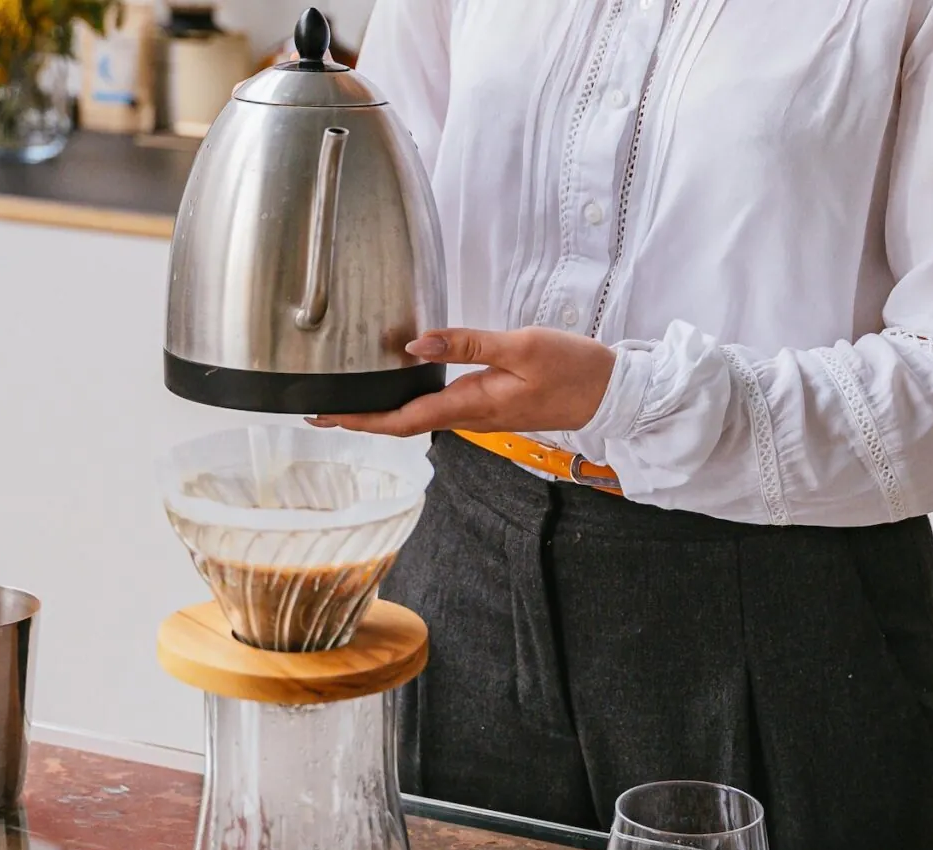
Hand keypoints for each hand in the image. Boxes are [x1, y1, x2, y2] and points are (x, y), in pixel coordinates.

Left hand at [309, 327, 616, 437]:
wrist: (609, 393)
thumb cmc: (573, 370)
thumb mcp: (521, 345)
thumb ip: (467, 343)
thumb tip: (416, 343)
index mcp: (472, 404)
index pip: (403, 420)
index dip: (360, 420)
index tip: (325, 417)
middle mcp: (471, 416)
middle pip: (404, 423)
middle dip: (362, 419)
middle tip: (322, 410)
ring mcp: (479, 414)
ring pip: (420, 417)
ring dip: (384, 413)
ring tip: (351, 400)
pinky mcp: (489, 406)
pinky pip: (440, 408)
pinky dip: (411, 403)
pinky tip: (400, 388)